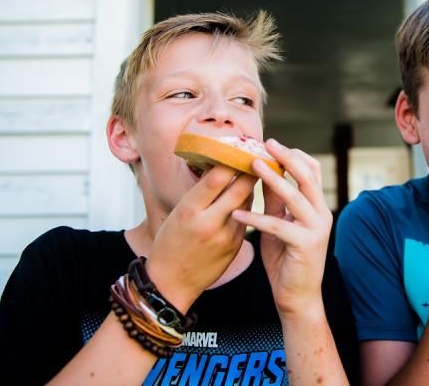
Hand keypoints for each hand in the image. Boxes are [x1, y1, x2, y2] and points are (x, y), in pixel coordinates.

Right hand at [145, 165, 255, 311]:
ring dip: (251, 185)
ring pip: (247, 202)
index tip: (238, 146)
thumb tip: (221, 166)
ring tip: (257, 169)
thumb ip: (200, 192)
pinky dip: (247, 204)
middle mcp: (209, 222)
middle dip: (250, 169)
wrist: (171, 282)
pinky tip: (248, 194)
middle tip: (258, 152)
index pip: (217, 176)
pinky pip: (247, 218)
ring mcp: (225, 236)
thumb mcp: (177, 212)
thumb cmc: (170, 242)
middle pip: (239, 188)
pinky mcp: (235, 246)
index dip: (231, 159)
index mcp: (189, 210)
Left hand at [231, 139, 332, 317]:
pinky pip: (278, 225)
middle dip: (286, 157)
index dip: (293, 155)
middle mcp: (322, 214)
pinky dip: (256, 217)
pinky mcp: (305, 245)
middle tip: (265, 144)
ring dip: (272, 178)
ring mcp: (316, 229)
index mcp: (318, 207)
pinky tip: (237, 212)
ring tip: (252, 165)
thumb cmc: (287, 261)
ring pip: (295, 195)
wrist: (297, 298)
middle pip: (307, 176)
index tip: (271, 144)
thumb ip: (276, 201)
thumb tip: (264, 173)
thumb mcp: (279, 224)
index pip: (312, 170)